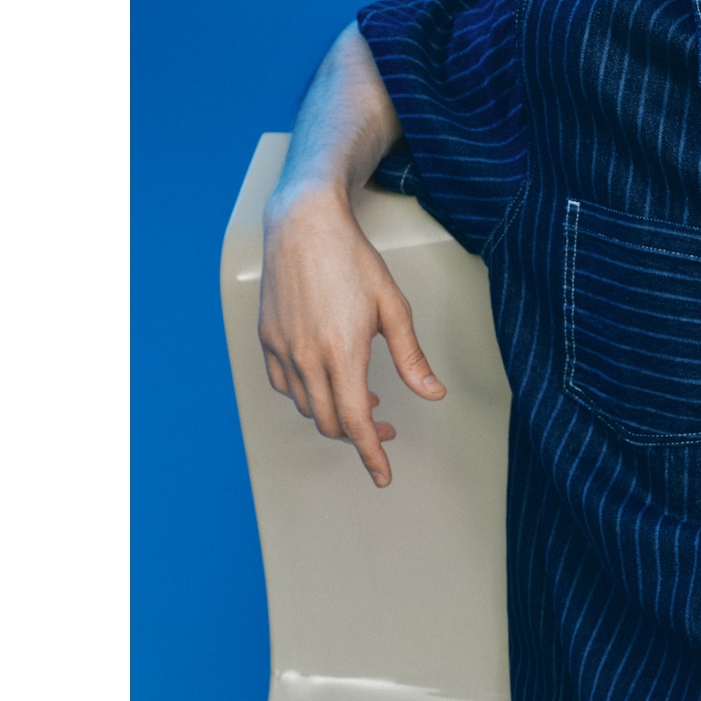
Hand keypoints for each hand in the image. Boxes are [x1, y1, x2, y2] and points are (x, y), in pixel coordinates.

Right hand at [258, 183, 444, 486]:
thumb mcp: (394, 308)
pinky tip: (324, 381)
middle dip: (358, 435)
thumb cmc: (352, 260)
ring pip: (305, 406)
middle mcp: (307, 357)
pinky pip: (282, 384)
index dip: (371, 455)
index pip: (356, 422)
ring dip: (332, 414)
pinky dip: (305, 394)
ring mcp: (283, 348)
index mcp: (343, 353)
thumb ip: (412, 357)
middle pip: (329, 422)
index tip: (383, 476)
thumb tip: (433, 393)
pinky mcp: (267, 338)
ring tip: (359, 398)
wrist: (304, 225)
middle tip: (384, 427)